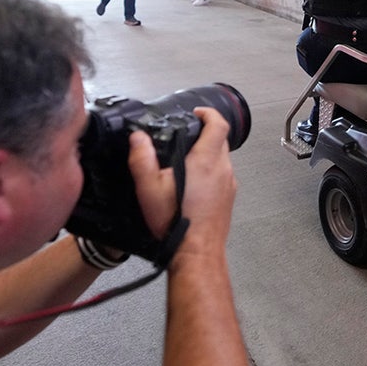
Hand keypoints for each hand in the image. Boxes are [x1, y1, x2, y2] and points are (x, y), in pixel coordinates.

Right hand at [127, 108, 235, 259]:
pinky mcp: (229, 198)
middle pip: (221, 140)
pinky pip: (223, 176)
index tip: (196, 113)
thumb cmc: (176, 221)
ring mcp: (229, 184)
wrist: (197, 252)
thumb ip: (142, 159)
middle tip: (186, 136)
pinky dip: (211, 172)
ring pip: (222, 159)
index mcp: (206, 160)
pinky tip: (193, 185)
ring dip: (208, 154)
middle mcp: (223, 169)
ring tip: (185, 162)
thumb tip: (138, 138)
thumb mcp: (149, 188)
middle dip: (205, 133)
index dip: (208, 114)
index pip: (218, 124)